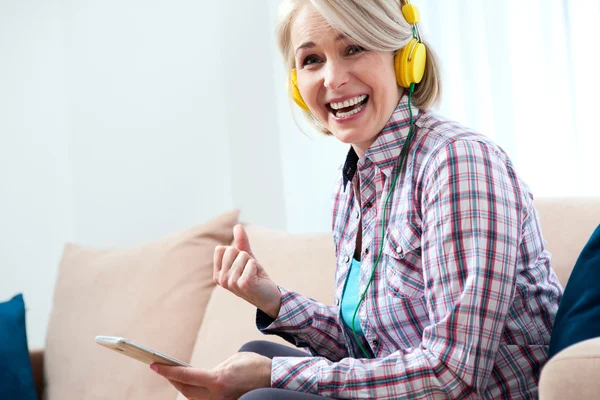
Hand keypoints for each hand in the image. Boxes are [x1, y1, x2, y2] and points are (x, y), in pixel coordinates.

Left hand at [151, 352, 271, 399]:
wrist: (275, 380)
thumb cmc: (255, 366)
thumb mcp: (233, 360)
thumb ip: (216, 368)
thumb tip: (204, 375)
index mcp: (218, 380)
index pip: (185, 376)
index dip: (167, 371)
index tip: (155, 366)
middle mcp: (217, 395)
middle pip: (185, 390)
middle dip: (172, 380)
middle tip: (162, 369)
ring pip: (193, 398)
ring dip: (183, 388)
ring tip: (175, 377)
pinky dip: (195, 394)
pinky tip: (191, 386)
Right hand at [214, 224, 281, 317]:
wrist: (268, 295)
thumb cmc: (255, 276)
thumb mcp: (246, 257)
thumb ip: (241, 243)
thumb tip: (238, 225)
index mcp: (218, 273)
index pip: (222, 249)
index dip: (235, 252)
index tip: (241, 264)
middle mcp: (221, 279)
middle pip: (231, 250)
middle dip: (244, 256)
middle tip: (248, 270)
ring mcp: (231, 283)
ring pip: (243, 256)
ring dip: (252, 263)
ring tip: (253, 275)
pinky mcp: (244, 284)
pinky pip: (251, 263)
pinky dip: (256, 267)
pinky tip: (256, 278)